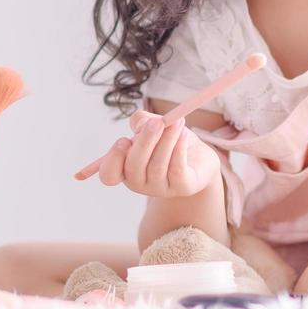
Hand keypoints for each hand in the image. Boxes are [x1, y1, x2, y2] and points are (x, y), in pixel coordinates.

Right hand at [95, 109, 221, 198]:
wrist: (198, 157)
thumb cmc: (168, 140)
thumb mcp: (152, 125)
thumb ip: (141, 120)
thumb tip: (143, 124)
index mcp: (125, 168)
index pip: (109, 174)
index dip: (113, 160)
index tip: (124, 140)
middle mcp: (139, 182)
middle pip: (134, 167)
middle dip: (145, 142)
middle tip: (157, 122)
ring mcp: (160, 188)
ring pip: (157, 166)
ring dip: (167, 140)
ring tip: (177, 121)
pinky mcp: (182, 188)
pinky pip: (177, 169)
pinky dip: (179, 149)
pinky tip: (183, 134)